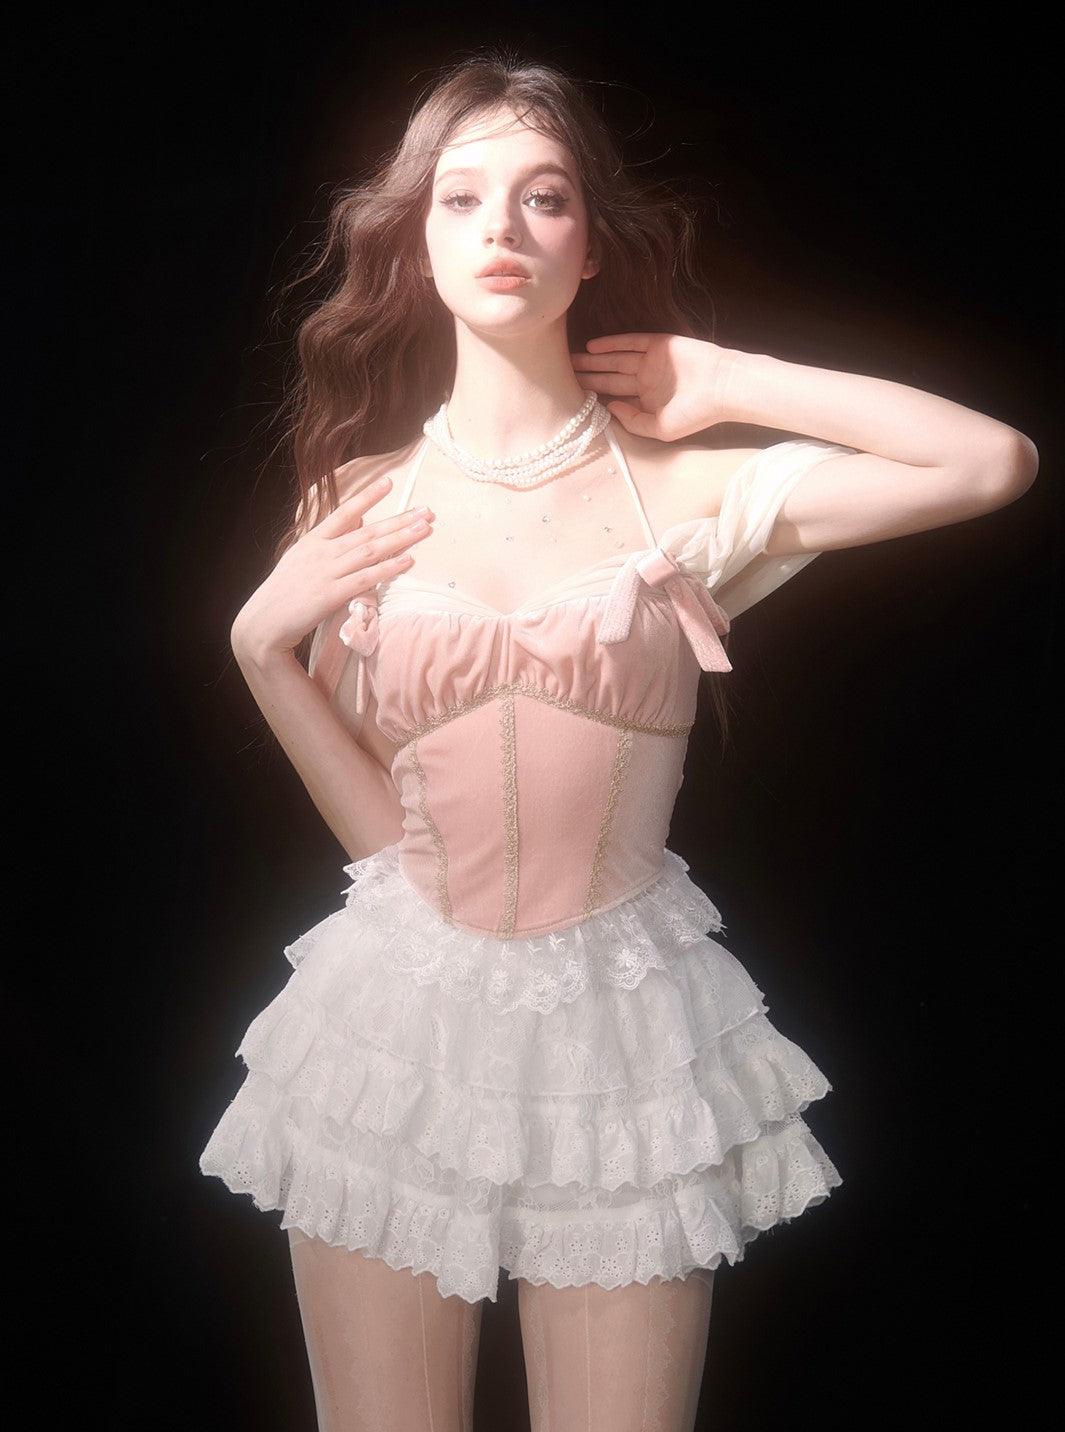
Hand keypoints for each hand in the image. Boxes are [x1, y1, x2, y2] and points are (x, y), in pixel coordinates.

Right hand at [230, 474, 434, 659]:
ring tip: (424, 530)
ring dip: (400, 539)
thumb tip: (353, 528)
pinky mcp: (330, 594)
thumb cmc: (284, 594)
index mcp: (312, 541)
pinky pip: (366, 577)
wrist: (263, 623)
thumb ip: (325, 545)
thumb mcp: (300, 561)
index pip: (343, 512)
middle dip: (399, 520)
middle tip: (427, 511)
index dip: (367, 496)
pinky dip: (388, 568)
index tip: (389, 481)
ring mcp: (326, 572)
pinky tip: (408, 560)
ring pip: (370, 551)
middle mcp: (321, 552)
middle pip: (367, 532)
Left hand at [570, 333, 731, 441]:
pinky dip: (611, 343)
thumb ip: (634, 421)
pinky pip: (630, 341)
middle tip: (558, 375)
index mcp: (646, 401)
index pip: (613, 396)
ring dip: (593, 360)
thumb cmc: (697, 414)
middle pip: (609, 377)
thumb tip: (609, 409)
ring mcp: (651, 361)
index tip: (569, 398)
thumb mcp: (661, 429)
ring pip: (615, 359)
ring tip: (569, 361)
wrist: (723, 387)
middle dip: (586, 376)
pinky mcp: (658, 344)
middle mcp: (645, 380)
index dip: (593, 396)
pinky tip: (592, 346)